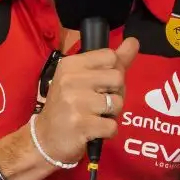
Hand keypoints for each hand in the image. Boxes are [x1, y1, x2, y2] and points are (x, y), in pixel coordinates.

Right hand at [34, 37, 139, 163]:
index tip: (98, 83)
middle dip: (114, 94)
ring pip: (118, 103)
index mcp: (70, 65)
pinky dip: (107, 131)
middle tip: (97, 103)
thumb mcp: (82, 78)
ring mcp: (75, 102)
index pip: (110, 56)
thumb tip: (134, 41)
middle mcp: (71, 80)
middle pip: (118, 78)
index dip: (112, 71)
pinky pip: (113, 126)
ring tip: (93, 116)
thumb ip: (111, 61)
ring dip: (111, 114)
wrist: (45, 138)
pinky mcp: (82, 125)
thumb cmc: (66, 105)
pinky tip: (93, 130)